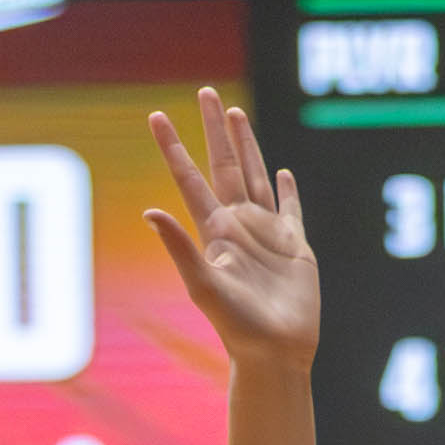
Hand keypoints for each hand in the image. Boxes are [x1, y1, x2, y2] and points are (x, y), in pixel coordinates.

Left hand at [149, 89, 314, 369]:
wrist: (276, 352)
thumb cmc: (238, 327)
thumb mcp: (205, 285)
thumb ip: (179, 247)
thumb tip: (150, 211)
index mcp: (214, 231)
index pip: (189, 179)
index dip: (173, 147)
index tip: (156, 116)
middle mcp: (238, 225)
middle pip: (224, 165)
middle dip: (213, 129)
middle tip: (204, 92)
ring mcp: (266, 233)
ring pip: (256, 176)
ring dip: (247, 145)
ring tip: (234, 114)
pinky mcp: (295, 246)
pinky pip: (290, 209)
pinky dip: (287, 190)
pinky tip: (283, 172)